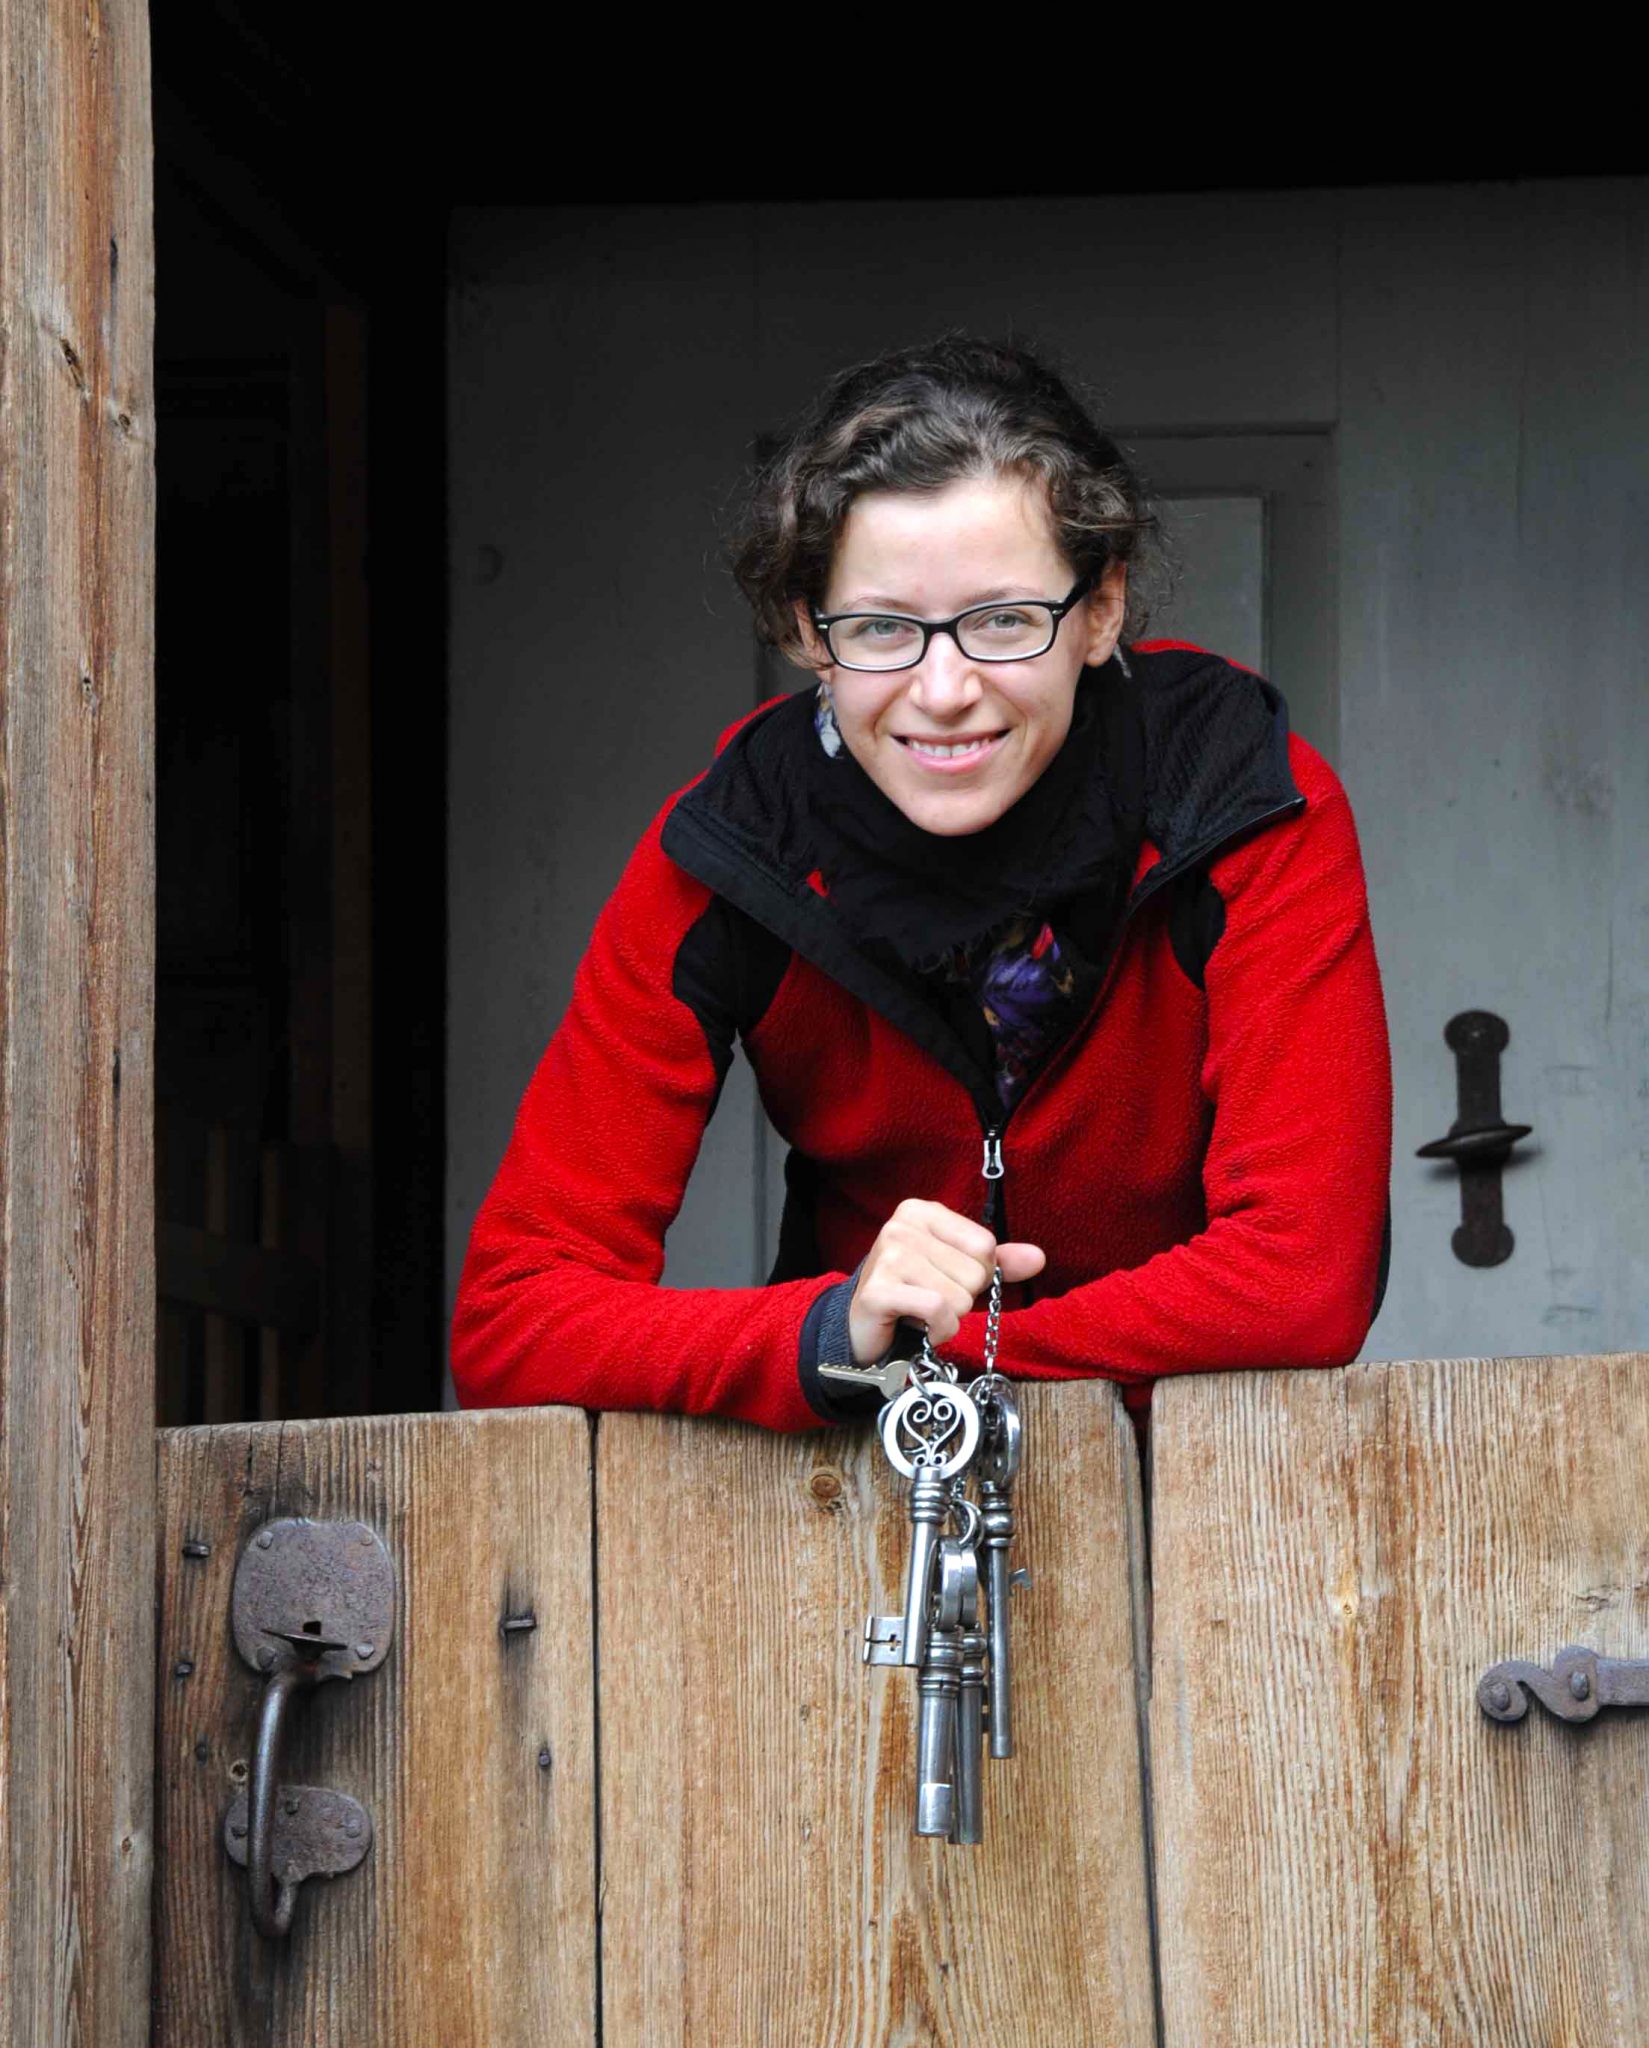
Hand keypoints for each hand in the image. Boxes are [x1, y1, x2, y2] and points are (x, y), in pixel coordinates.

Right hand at [848, 1198, 1044, 1364]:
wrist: (864, 1326)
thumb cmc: (916, 1293)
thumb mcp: (959, 1271)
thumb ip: (998, 1263)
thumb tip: (1039, 1258)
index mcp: (922, 1212)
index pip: (985, 1245)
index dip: (978, 1274)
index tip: (947, 1279)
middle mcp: (901, 1226)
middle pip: (974, 1272)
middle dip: (961, 1297)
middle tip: (931, 1299)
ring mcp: (887, 1257)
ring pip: (959, 1296)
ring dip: (949, 1317)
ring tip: (922, 1313)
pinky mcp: (878, 1291)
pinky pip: (938, 1312)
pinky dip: (940, 1331)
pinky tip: (923, 1329)